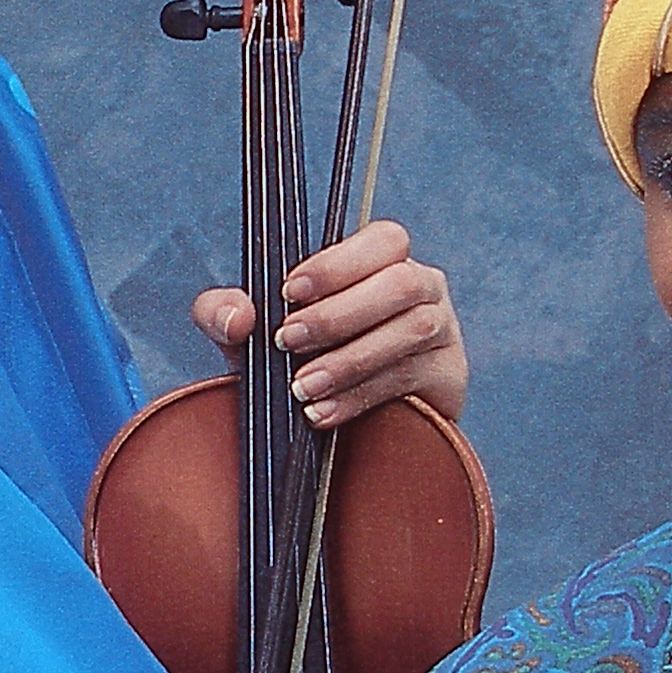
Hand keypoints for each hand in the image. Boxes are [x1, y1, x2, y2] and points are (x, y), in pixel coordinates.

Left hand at [191, 219, 467, 428]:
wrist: (343, 432)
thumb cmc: (298, 361)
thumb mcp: (253, 335)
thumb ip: (223, 314)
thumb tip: (237, 316)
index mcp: (383, 262)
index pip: (382, 240)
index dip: (338, 262)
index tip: (288, 291)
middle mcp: (423, 288)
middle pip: (402, 282)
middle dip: (339, 313)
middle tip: (288, 341)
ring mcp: (444, 332)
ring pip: (413, 330)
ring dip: (350, 359)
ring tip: (302, 386)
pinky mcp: (449, 378)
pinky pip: (412, 380)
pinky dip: (360, 396)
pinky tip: (321, 411)